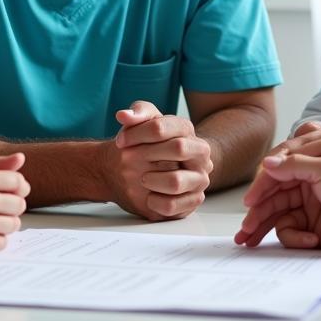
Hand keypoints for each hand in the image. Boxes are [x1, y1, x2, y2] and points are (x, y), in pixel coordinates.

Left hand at [103, 101, 212, 220]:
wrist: (156, 168)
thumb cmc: (147, 143)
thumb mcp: (143, 122)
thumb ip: (136, 114)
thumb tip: (123, 116)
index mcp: (186, 129)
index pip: (161, 127)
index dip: (136, 134)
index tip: (120, 142)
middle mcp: (200, 153)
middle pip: (178, 148)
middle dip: (146, 155)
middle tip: (129, 160)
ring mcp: (199, 178)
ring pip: (176, 181)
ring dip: (151, 180)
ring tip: (142, 179)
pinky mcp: (194, 200)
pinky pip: (172, 206)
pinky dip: (154, 202)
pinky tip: (148, 197)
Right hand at [234, 152, 320, 253]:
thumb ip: (294, 163)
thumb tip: (267, 163)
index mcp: (307, 166)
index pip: (275, 175)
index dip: (260, 188)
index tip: (249, 201)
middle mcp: (304, 185)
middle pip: (271, 198)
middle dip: (256, 213)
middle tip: (244, 228)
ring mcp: (307, 207)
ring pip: (276, 216)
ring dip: (264, 228)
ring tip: (250, 240)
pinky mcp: (310, 226)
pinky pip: (291, 232)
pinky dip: (296, 237)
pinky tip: (311, 239)